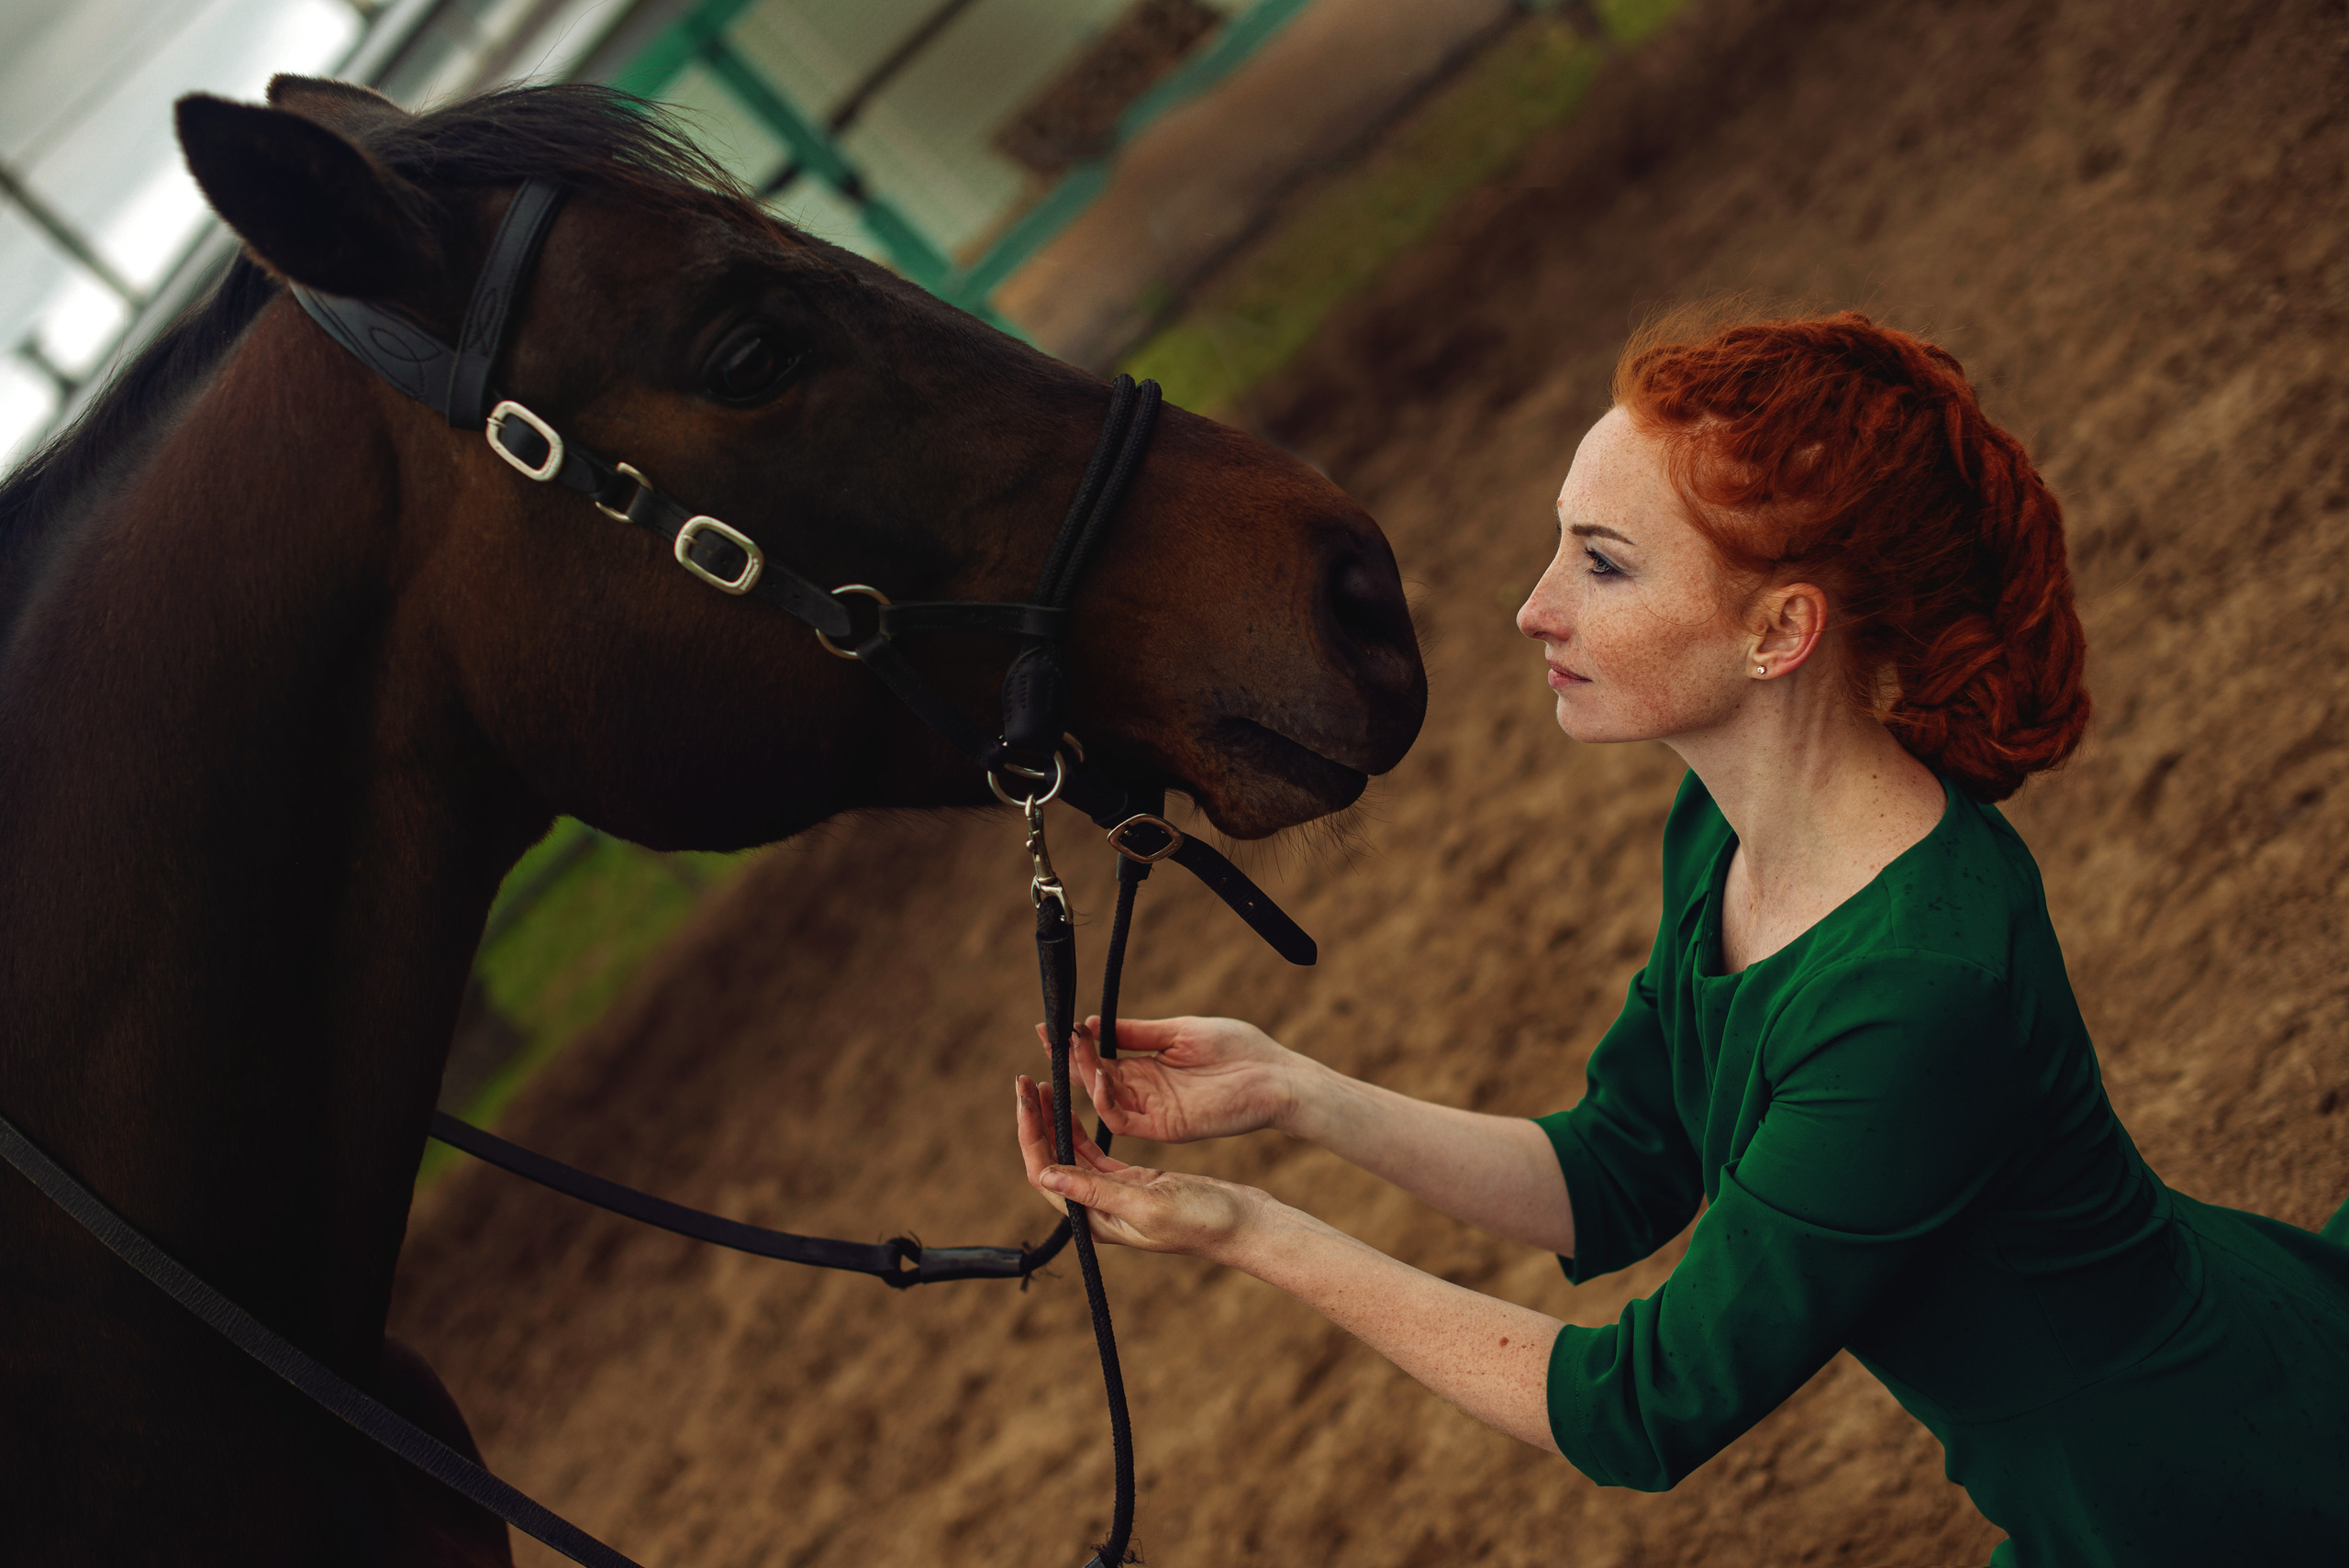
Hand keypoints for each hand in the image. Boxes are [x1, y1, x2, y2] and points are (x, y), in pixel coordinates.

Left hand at [1015, 1075, 1266, 1258]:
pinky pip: (1094, 1154)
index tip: (1025, 1098)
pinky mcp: (1134, 1182)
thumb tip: (1047, 1175)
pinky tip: (1073, 1107)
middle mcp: (1098, 1210)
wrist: (1244, 1225)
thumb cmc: (1204, 1220)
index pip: (1045, 1174)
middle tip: (1024, 1082)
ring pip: (1071, 1154)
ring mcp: (1115, 1196)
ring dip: (1055, 1121)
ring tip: (1044, 1086)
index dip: (1030, 1135)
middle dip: (1035, 1122)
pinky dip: (1080, 1128)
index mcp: (1095, 1220)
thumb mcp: (1149, 1204)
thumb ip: (1098, 1191)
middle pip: (1051, 1160)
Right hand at [1032, 1014, 1307, 1144]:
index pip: (1100, 1057)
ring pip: (1103, 1099)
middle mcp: (1145, 1090)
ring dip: (1084, 1076)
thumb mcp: (1180, 1031)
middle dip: (1069, 1059)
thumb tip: (1093, 1022)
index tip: (1049, 1026)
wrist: (1274, 1075)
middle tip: (1049, 1037)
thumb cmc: (1237, 1048)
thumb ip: (1137, 1032)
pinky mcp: (1165, 1127)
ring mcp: (1154, 1110)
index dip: (1074, 1045)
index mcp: (1148, 1066)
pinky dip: (1106, 1102)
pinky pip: (1123, 1120)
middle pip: (1095, 1078)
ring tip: (1073, 1051)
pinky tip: (1101, 1078)